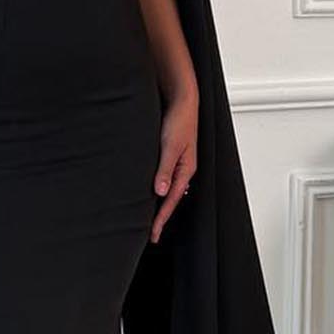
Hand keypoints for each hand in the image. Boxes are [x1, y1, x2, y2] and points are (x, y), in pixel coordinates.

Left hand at [150, 86, 197, 243]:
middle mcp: (182, 169)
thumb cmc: (179, 119)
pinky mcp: (168, 155)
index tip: (153, 234)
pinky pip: (162, 178)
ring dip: (158, 205)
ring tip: (147, 220)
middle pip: (170, 199)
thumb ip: (165, 169)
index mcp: (186, 169)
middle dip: (160, 217)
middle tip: (151, 234)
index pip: (171, 200)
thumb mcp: (170, 145)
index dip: (161, 218)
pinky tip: (149, 194)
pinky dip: (155, 190)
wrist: (180, 99)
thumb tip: (160, 192)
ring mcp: (176, 163)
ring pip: (166, 190)